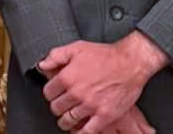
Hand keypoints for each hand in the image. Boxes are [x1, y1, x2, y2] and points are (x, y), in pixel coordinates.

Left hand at [39, 33, 167, 132]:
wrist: (130, 64)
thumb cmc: (105, 55)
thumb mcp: (76, 48)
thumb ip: (55, 56)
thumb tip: (42, 65)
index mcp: (67, 77)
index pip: (48, 93)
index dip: (50, 94)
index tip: (53, 95)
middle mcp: (76, 93)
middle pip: (57, 107)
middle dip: (57, 107)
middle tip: (61, 107)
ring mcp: (90, 105)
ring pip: (69, 120)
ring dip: (65, 121)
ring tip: (66, 120)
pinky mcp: (105, 115)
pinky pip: (88, 130)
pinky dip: (81, 132)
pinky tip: (79, 131)